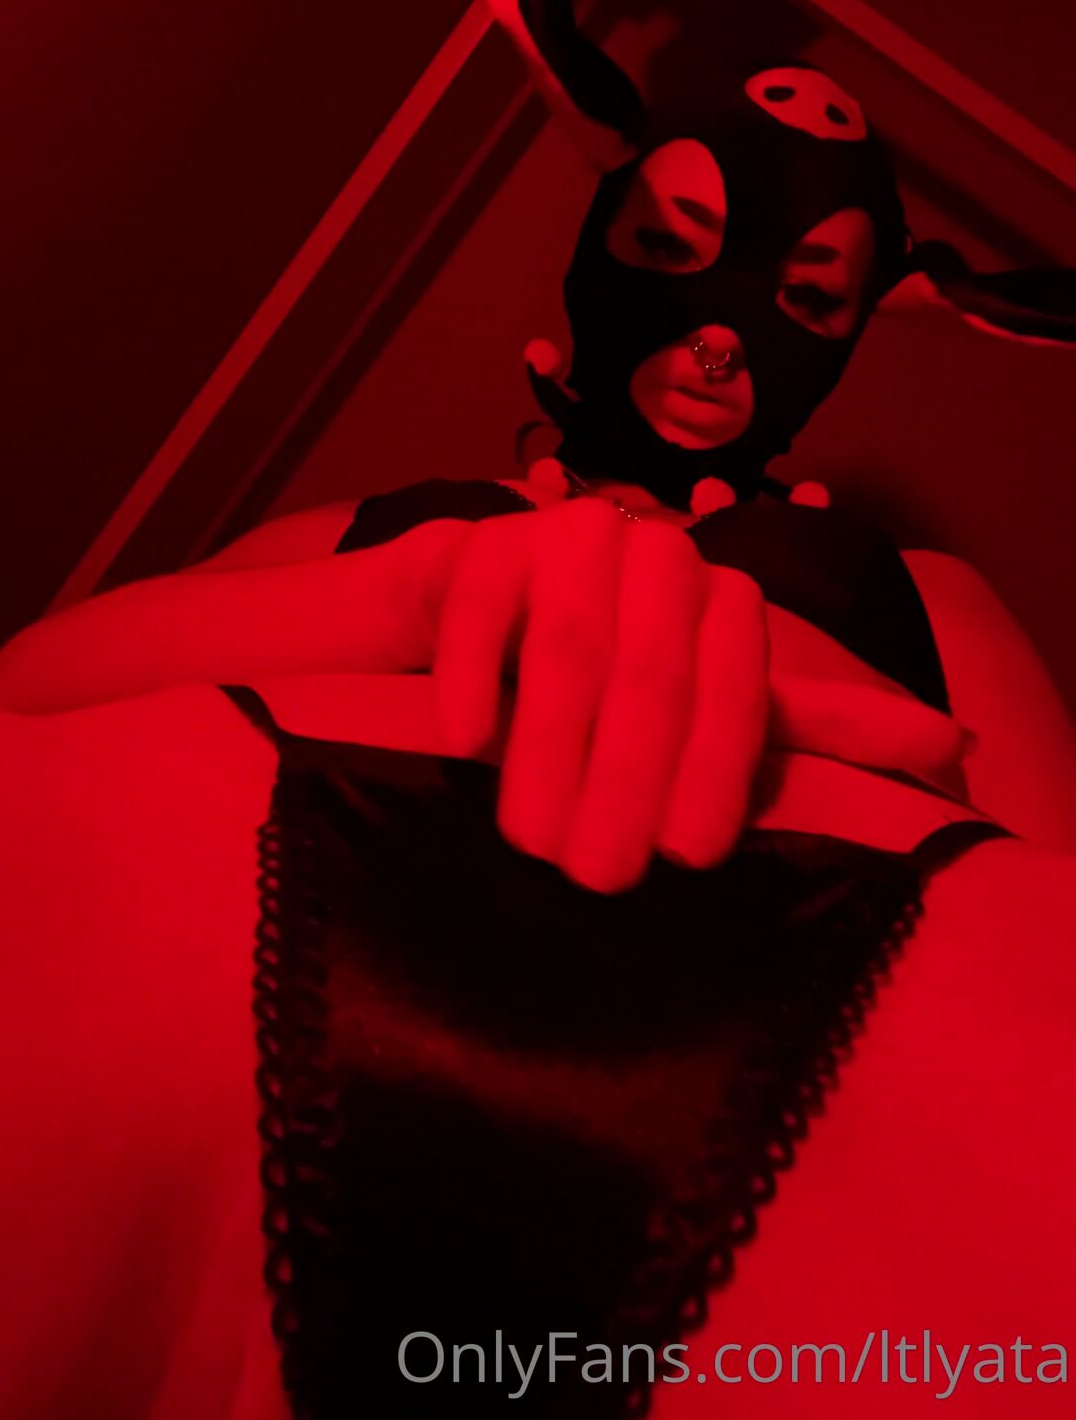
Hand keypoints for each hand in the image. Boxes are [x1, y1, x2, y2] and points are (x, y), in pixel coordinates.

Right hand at [402, 501, 968, 892]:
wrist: (497, 608)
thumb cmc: (623, 675)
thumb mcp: (722, 705)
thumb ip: (821, 726)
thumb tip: (954, 742)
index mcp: (729, 599)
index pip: (736, 691)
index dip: (715, 776)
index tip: (687, 860)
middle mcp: (661, 556)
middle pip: (652, 677)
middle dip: (629, 781)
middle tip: (599, 877)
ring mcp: (570, 542)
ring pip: (567, 649)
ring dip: (552, 750)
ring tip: (534, 842)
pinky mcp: (487, 544)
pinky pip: (481, 609)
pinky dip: (472, 676)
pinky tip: (464, 742)